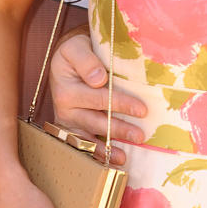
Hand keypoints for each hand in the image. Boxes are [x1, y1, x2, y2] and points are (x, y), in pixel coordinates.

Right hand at [49, 29, 146, 165]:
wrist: (67, 57)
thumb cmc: (76, 51)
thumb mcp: (76, 47)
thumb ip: (86, 60)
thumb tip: (99, 78)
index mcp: (67, 89)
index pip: (99, 98)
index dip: (120, 104)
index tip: (141, 110)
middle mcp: (65, 108)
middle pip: (95, 121)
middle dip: (119, 129)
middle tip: (140, 136)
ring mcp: (68, 120)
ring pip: (88, 137)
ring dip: (107, 148)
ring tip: (124, 157)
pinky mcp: (72, 128)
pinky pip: (83, 144)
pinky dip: (97, 153)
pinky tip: (111, 160)